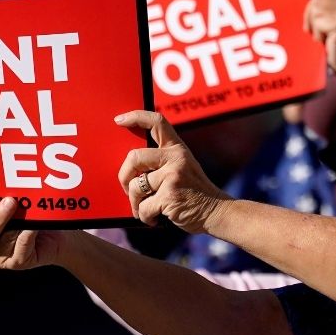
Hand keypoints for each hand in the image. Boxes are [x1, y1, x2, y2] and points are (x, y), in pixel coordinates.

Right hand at [0, 197, 67, 269]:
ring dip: (13, 223)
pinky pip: (21, 249)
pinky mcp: (19, 261)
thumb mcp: (13, 201)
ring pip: (2, 243)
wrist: (57, 235)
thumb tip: (2, 175)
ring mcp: (1, 256)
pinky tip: (33, 225)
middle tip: (8, 202)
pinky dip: (27, 235)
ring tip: (22, 206)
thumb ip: (1, 194)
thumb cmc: (30, 213)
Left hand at [115, 110, 231, 233]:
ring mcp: (173, 176)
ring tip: (145, 208)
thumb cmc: (194, 193)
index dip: (136, 117)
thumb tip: (129, 167)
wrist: (216, 212)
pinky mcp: (169, 196)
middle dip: (124, 176)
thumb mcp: (182, 168)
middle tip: (128, 188)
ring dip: (135, 202)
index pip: (156, 122)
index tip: (119, 120)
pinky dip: (145, 216)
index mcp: (177, 149)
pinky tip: (155, 218)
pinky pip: (143, 207)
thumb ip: (162, 162)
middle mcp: (176, 158)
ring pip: (135, 186)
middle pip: (134, 157)